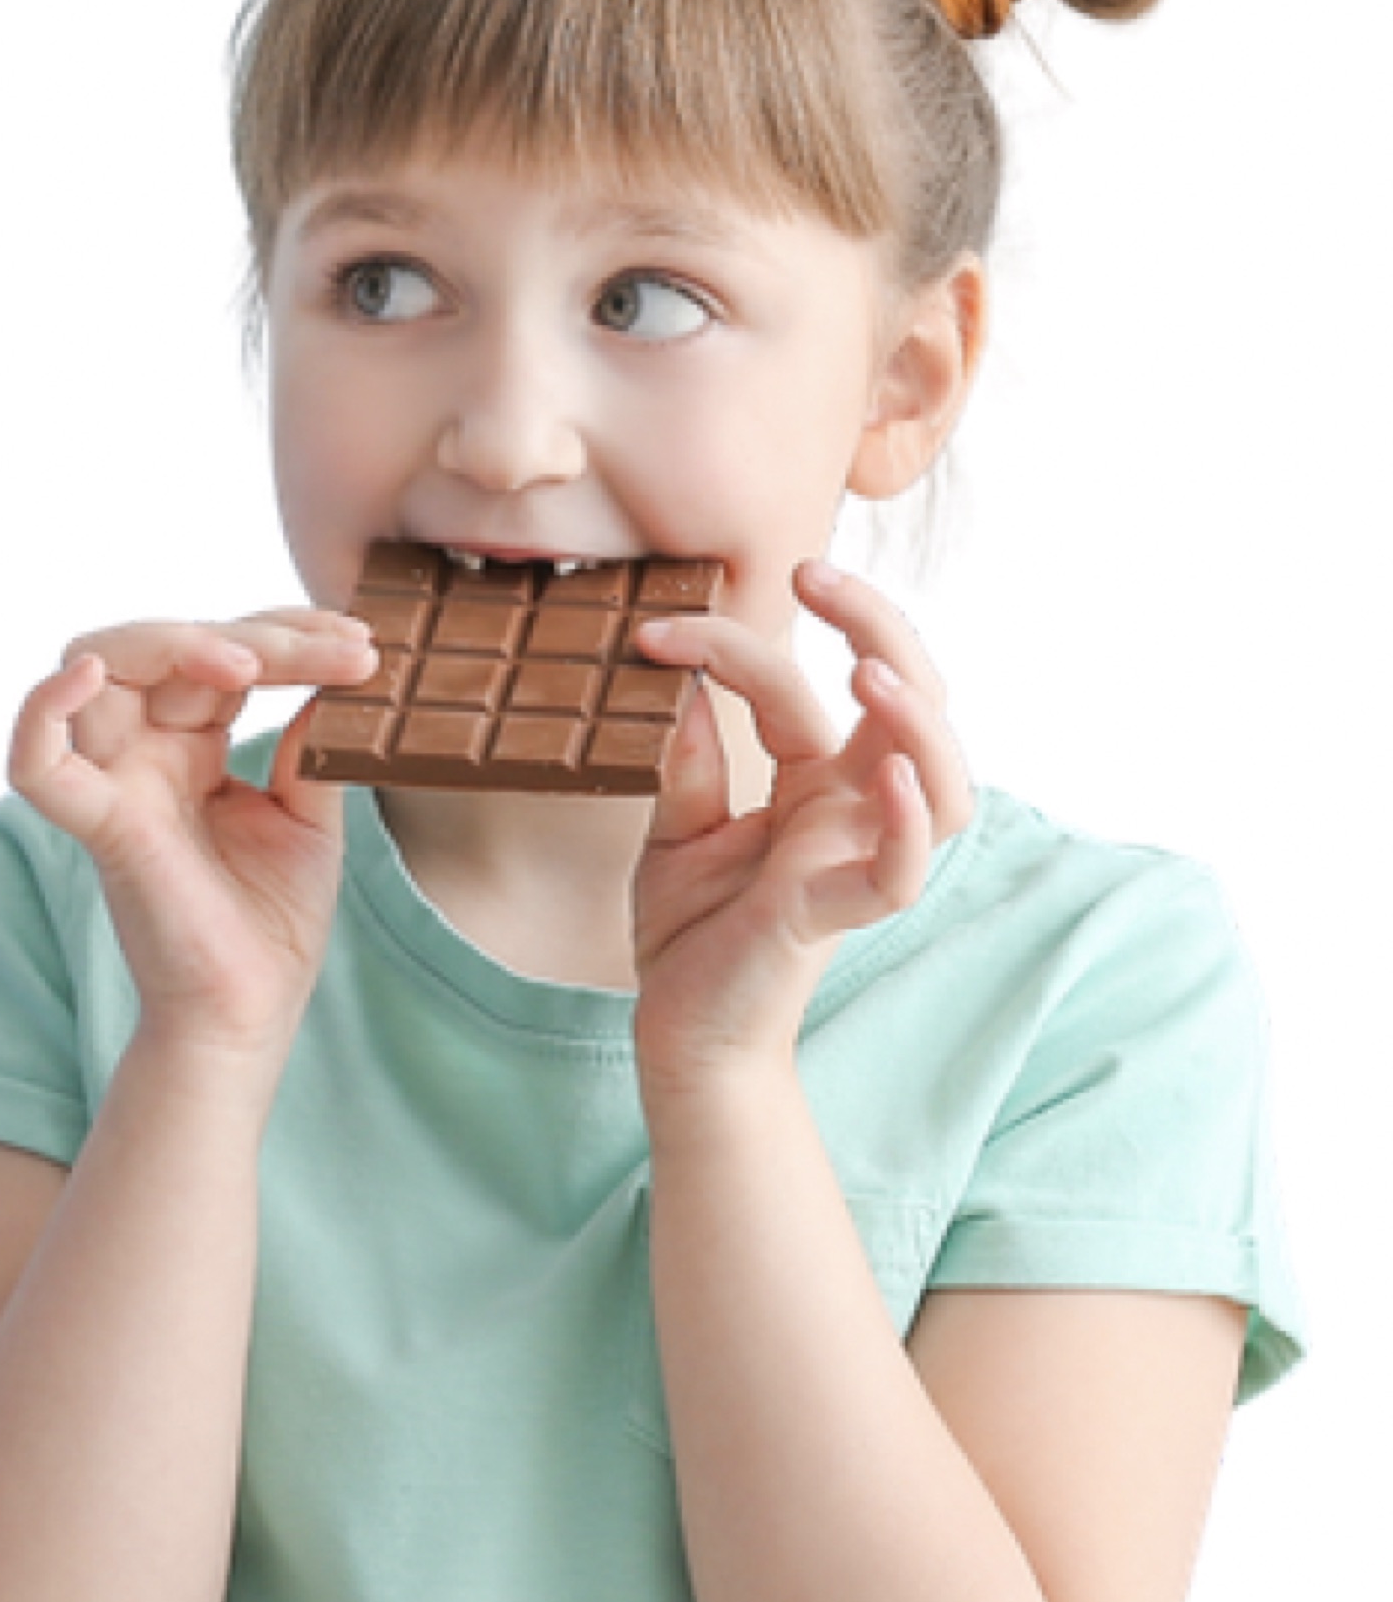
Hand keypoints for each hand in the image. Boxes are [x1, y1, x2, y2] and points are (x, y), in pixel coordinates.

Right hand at [6, 609, 377, 1058]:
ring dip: (175, 640)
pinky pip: (37, 763)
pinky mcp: (103, 825)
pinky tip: (90, 673)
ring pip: (97, 663)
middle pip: (166, 644)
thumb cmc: (272, 926)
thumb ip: (309, 741)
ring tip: (255, 661)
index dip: (286, 634)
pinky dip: (41, 710)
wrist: (253, 1016)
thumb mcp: (310, 812)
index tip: (362, 645)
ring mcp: (117, 781)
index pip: (220, 655)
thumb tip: (337, 668)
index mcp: (189, 746)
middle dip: (254, 633)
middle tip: (342, 649)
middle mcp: (142, 751)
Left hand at [630, 560, 971, 1095]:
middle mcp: (850, 812)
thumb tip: (681, 681)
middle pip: (915, 705)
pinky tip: (895, 780)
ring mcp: (854, 860)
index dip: (732, 644)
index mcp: (813, 782)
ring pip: (946, 783)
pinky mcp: (835, 914)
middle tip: (816, 572)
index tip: (655, 628)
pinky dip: (910, 826)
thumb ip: (688, 759)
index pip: (797, 686)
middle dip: (881, 628)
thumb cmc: (691, 930)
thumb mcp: (676, 826)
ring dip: (919, 721)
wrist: (679, 1029)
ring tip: (873, 668)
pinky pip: (899, 874)